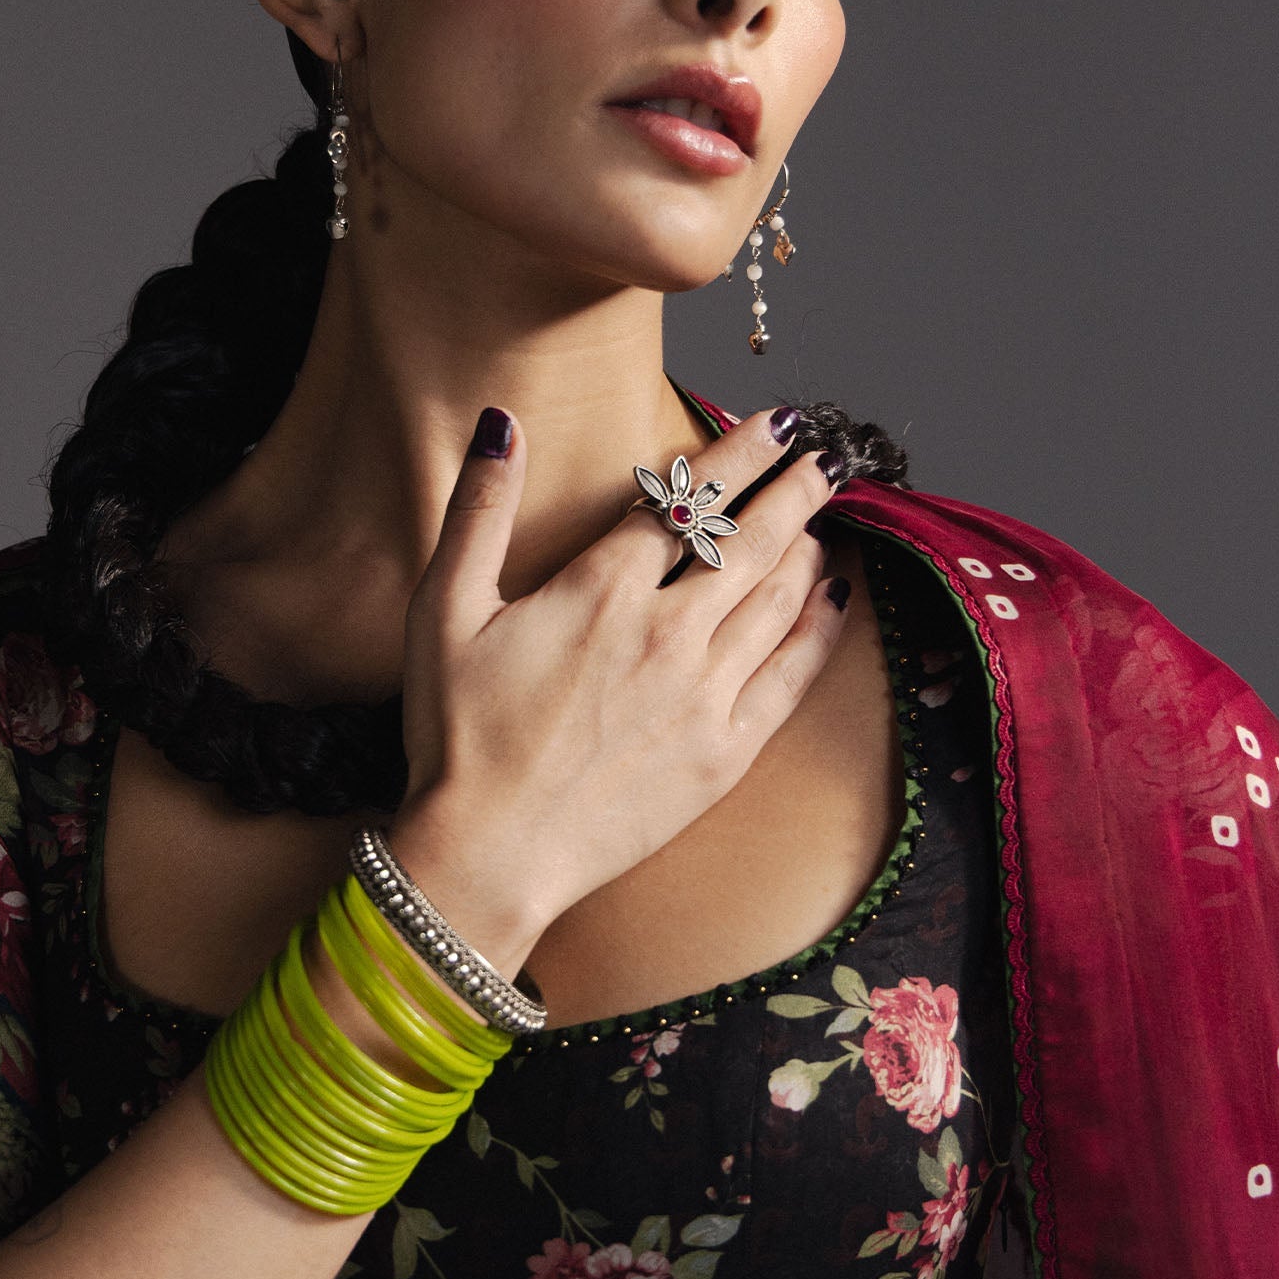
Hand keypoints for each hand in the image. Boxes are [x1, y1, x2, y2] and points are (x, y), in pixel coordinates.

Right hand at [388, 404, 847, 957]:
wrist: (489, 854)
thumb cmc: (458, 735)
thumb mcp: (443, 611)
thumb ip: (477, 512)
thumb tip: (503, 425)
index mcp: (600, 589)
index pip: (686, 498)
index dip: (737, 453)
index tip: (775, 424)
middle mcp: (665, 631)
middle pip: (749, 539)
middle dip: (795, 488)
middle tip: (826, 456)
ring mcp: (704, 693)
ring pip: (778, 598)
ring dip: (808, 546)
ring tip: (822, 517)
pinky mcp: (725, 752)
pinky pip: (791, 674)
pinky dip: (820, 627)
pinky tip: (835, 598)